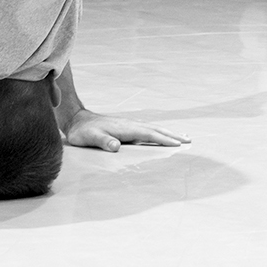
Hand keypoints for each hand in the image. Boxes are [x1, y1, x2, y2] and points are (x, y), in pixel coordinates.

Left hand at [64, 110, 191, 151]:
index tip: (177, 144)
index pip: (149, 134)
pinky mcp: (127, 127)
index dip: (163, 139)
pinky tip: (161, 135)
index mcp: (125, 128)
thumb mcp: (90, 138)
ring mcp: (129, 125)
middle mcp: (130, 125)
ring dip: (169, 132)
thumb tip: (116, 146)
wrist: (77, 120)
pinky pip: (148, 129)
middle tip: (189, 140)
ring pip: (154, 128)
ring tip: (183, 137)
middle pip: (156, 129)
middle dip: (172, 135)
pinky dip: (159, 132)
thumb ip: (103, 141)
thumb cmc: (83, 132)